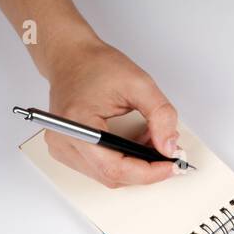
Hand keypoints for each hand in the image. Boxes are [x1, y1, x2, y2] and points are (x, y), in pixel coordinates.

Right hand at [43, 38, 180, 187]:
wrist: (71, 57)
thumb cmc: (96, 65)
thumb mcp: (139, 84)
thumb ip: (160, 116)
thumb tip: (169, 148)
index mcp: (77, 124)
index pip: (115, 168)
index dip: (148, 173)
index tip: (171, 166)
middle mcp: (64, 140)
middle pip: (113, 176)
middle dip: (146, 168)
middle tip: (167, 151)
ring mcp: (62, 148)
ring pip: (109, 176)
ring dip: (135, 165)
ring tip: (149, 140)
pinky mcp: (67, 150)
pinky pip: (101, 169)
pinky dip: (123, 161)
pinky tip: (133, 144)